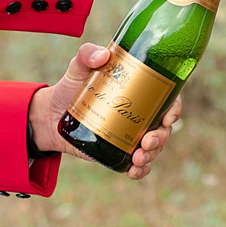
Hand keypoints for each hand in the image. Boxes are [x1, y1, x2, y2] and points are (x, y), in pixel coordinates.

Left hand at [28, 45, 181, 179]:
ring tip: (137, 158)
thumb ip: (87, 55)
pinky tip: (133, 171)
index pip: (168, 100)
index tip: (167, 118)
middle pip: (164, 128)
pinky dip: (140, 170)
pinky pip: (138, 164)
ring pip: (154, 147)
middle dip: (161, 137)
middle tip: (146, 141)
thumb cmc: (70, 86)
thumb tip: (103, 55)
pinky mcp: (119, 151)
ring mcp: (132, 134)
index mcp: (141, 93)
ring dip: (151, 155)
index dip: (174, 109)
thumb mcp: (77, 67)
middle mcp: (141, 114)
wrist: (51, 114)